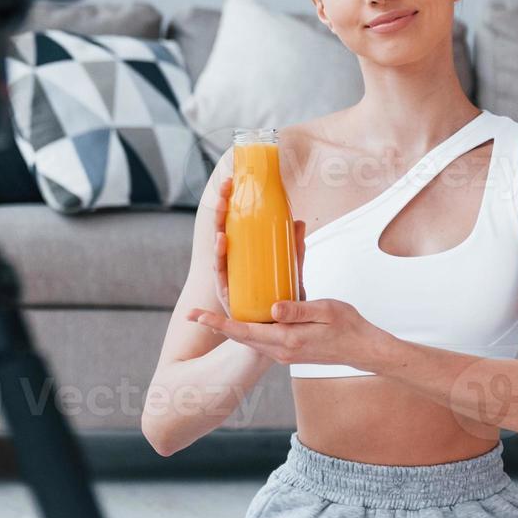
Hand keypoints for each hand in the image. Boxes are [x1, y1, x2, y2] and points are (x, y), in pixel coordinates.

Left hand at [190, 219, 388, 366]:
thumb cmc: (348, 327)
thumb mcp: (325, 311)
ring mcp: (283, 353)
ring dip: (229, 328)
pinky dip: (246, 331)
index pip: (244, 332)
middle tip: (192, 314)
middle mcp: (281, 351)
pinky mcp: (288, 351)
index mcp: (287, 340)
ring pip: (248, 340)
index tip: (197, 316)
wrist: (364, 350)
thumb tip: (272, 309)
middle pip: (239, 337)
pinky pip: (260, 341)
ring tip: (208, 317)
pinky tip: (240, 320)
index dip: (218, 323)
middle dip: (215, 325)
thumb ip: (298, 310)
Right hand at [214, 184, 308, 314]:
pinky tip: (221, 243)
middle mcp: (232, 268)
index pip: (233, 227)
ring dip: (218, 230)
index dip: (230, 204)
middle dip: (221, 210)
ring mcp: (228, 282)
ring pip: (219, 252)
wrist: (283, 336)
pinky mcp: (229, 297)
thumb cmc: (283, 303)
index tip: (230, 181)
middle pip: (222, 233)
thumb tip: (299, 222)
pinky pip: (222, 275)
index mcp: (242, 260)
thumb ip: (295, 251)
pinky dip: (220, 258)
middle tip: (225, 188)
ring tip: (223, 208)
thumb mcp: (293, 273)